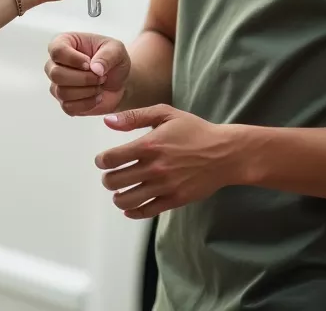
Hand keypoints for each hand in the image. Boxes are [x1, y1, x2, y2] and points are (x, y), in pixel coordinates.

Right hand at [46, 33, 130, 115]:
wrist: (120, 81)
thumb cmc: (114, 60)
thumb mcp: (117, 50)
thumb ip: (108, 55)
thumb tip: (95, 68)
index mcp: (65, 42)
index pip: (57, 50)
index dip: (73, 59)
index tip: (89, 63)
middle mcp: (56, 63)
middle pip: (56, 74)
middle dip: (83, 78)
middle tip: (100, 77)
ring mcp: (57, 83)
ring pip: (62, 92)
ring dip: (87, 91)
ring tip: (100, 85)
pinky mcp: (64, 101)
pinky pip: (68, 107)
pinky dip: (87, 103)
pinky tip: (97, 96)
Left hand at [95, 105, 240, 218]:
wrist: (224, 153)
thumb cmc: (194, 130)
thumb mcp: (166, 114)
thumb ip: (135, 116)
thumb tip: (108, 122)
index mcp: (149, 145)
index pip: (112, 158)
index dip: (102, 161)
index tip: (103, 161)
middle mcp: (154, 167)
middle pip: (115, 181)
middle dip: (107, 179)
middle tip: (110, 175)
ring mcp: (164, 186)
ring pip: (127, 200)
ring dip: (117, 197)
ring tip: (118, 191)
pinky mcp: (174, 200)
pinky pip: (146, 212)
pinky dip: (132, 212)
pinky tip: (129, 207)